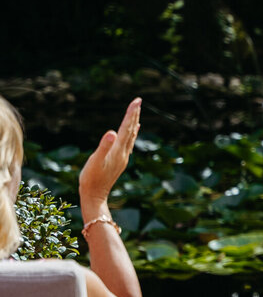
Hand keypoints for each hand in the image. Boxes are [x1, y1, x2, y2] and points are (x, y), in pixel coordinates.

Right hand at [79, 99, 140, 220]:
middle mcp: (123, 153)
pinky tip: (131, 133)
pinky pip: (128, 144)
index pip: (126, 128)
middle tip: (138, 101)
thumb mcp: (94, 161)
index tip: (136, 100)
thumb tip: (112, 132)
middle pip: (131, 130)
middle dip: (134, 115)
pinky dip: (131, 135)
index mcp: (118, 150)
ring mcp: (122, 158)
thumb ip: (103, 146)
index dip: (131, 113)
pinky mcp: (119, 162)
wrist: (94, 196)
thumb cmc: (91, 178)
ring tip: (137, 113)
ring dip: (134, 123)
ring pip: (131, 137)